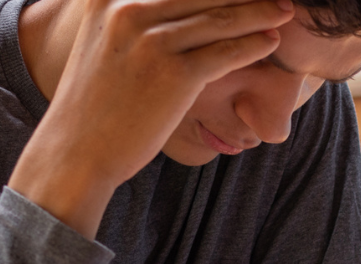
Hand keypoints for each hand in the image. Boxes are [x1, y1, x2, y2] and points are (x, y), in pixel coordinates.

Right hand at [10, 0, 295, 236]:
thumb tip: (177, 8)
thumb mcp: (103, 42)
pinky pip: (225, 51)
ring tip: (283, 10)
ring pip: (221, 17)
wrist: (77, 152)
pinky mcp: (174, 74)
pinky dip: (254, 44)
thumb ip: (132, 16)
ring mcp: (151, 41)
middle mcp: (127, 10)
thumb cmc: (96, 102)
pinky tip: (271, 41)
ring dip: (260, 11)